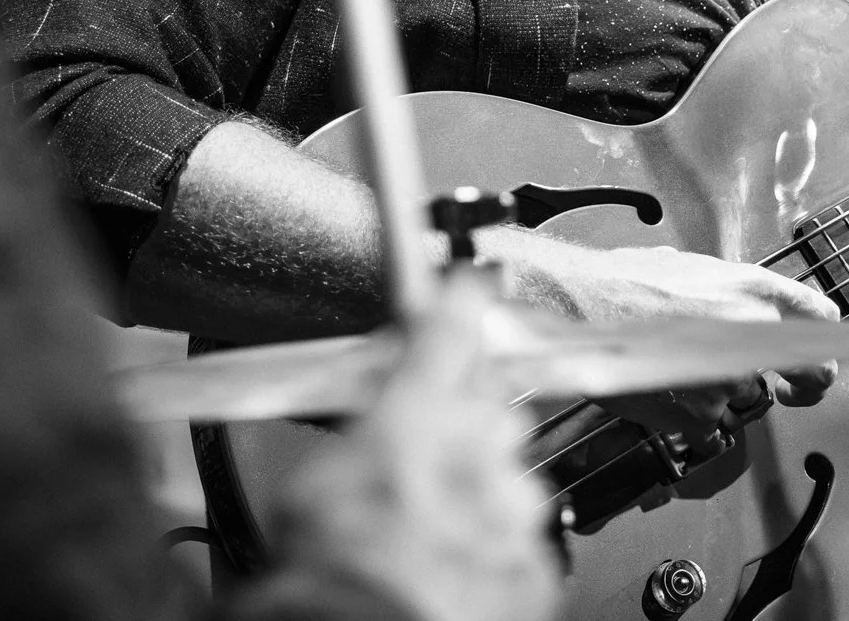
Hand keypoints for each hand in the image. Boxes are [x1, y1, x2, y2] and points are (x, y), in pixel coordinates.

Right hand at [271, 269, 561, 620]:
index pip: (453, 326)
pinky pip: (523, 538)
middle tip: (424, 456)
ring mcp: (513, 507)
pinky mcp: (535, 566)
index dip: (466, 297)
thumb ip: (363, 425)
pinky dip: (495, 548)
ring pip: (510, 474)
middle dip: (465, 418)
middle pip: (489, 404)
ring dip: (480, 489)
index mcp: (419, 411)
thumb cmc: (329, 568)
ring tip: (433, 530)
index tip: (476, 281)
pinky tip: (456, 566)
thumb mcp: (313, 475)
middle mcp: (478, 448)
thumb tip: (374, 407)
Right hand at [497, 236, 839, 447]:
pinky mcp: (699, 414)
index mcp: (753, 288)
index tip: (822, 355)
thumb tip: (741, 303)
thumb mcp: (689, 266)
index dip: (829, 341)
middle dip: (802, 385)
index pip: (822, 317)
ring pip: (746, 400)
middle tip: (786, 390)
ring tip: (676, 371)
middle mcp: (752, 331)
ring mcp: (727, 378)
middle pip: (811, 374)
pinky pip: (711, 430)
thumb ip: (728, 289)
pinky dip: (692, 422)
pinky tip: (665, 395)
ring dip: (720, 395)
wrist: (578, 303)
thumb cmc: (622, 279)